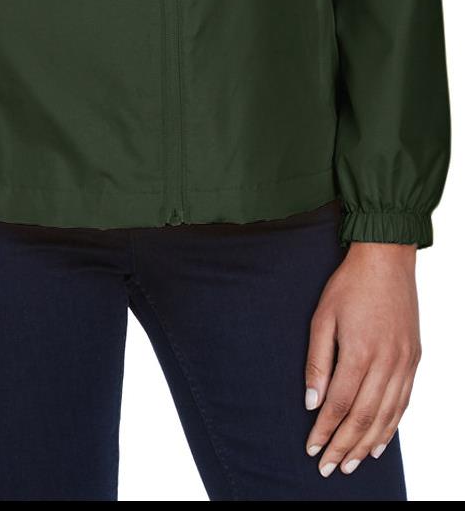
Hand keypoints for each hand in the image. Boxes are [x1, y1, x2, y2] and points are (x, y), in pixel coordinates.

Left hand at [303, 241, 420, 476]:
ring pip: (386, 416)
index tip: (312, 448)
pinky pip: (403, 402)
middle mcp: (386, 362)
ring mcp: (404, 362)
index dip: (325, 430)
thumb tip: (311, 402)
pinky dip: (392, 427)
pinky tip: (380, 443)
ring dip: (367, 444)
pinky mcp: (414, 359)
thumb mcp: (322, 317)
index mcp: (360, 351)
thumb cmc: (350, 285)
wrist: (386, 260)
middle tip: (328, 467)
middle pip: (363, 417)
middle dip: (344, 446)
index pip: (339, 404)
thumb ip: (317, 362)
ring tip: (351, 464)